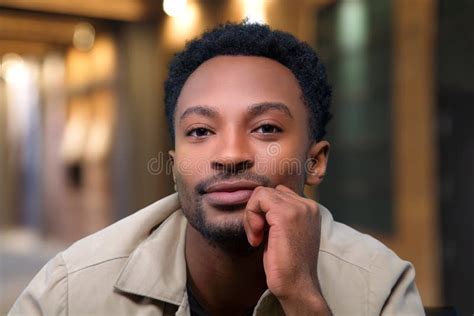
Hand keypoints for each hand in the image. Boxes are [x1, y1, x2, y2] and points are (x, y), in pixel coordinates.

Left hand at [243, 185, 330, 314]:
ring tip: (257, 237)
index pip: (278, 193)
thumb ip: (278, 215)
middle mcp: (308, 205)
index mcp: (310, 209)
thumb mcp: (285, 233)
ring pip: (261, 193)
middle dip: (256, 212)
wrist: (297, 286)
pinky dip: (250, 216)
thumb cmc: (287, 265)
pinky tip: (256, 237)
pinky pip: (259, 199)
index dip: (264, 211)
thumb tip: (258, 202)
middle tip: (258, 236)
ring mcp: (298, 208)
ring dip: (252, 215)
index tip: (263, 232)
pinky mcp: (285, 214)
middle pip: (268, 191)